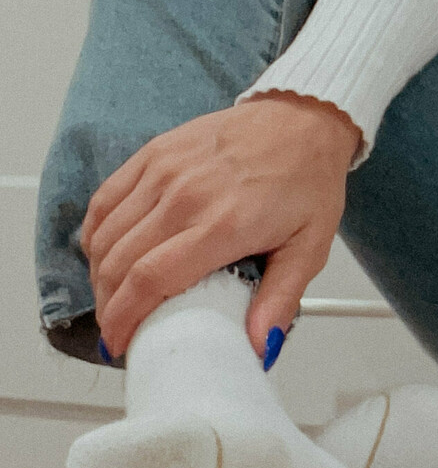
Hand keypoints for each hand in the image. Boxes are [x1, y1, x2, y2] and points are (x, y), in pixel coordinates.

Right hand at [79, 92, 362, 365]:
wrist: (304, 119)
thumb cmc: (308, 178)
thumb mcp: (310, 247)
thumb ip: (281, 300)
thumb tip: (261, 347)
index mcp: (225, 223)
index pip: (151, 280)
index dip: (125, 318)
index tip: (121, 342)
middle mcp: (187, 195)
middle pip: (119, 262)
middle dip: (109, 305)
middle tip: (117, 327)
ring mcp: (166, 170)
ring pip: (106, 233)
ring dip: (98, 273)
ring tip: (112, 297)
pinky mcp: (155, 152)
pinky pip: (106, 198)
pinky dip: (96, 232)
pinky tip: (105, 252)